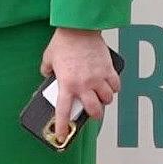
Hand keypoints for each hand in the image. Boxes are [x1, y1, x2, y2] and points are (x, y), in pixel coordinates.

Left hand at [40, 28, 119, 143]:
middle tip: (92, 111)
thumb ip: (47, 70)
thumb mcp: (48, 57)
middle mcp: (84, 85)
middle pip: (94, 110)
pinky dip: (113, 87)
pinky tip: (109, 84)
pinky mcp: (108, 69)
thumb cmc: (63, 41)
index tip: (62, 135)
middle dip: (94, 114)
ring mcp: (98, 78)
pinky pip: (116, 85)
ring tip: (100, 95)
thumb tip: (47, 76)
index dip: (63, 126)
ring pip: (107, 99)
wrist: (79, 27)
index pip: (64, 111)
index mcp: (67, 84)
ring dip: (104, 100)